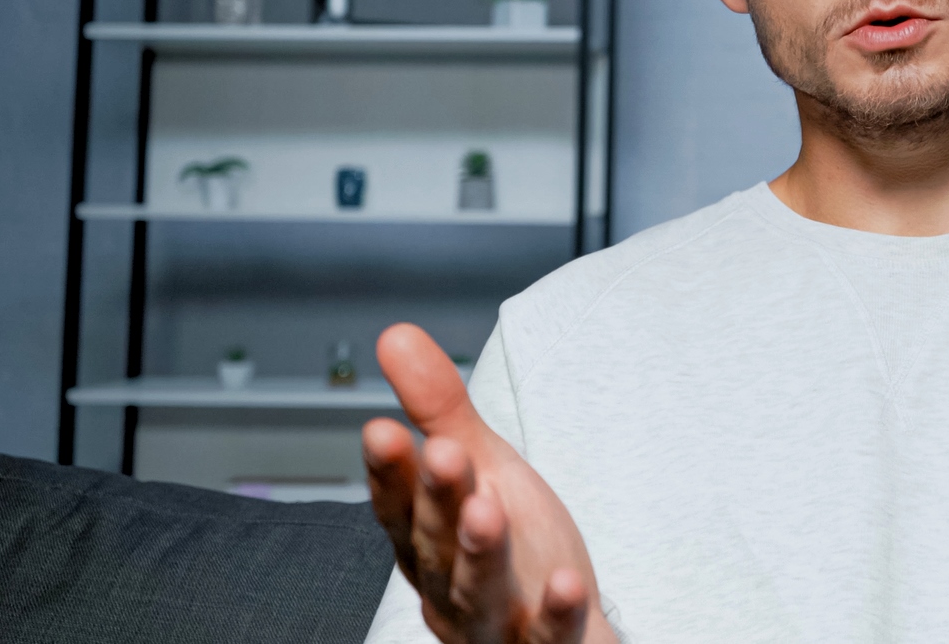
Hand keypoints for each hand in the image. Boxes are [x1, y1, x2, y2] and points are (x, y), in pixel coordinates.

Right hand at [363, 324, 615, 643]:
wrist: (562, 631)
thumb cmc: (513, 550)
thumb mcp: (480, 470)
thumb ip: (440, 411)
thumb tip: (395, 334)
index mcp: (426, 544)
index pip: (399, 508)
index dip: (390, 474)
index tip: (381, 428)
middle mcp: (448, 590)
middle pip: (435, 546)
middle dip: (437, 501)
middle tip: (445, 454)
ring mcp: (494, 625)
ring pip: (479, 594)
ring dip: (479, 556)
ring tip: (488, 512)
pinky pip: (549, 637)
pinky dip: (554, 614)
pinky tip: (566, 583)